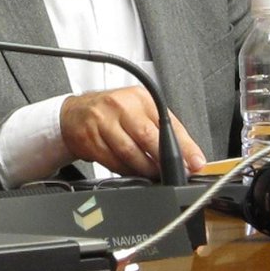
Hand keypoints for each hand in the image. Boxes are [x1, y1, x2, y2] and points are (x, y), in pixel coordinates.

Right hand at [59, 85, 205, 177]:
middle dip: (163, 160)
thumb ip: (168, 131)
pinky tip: (131, 170)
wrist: (75, 114)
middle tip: (172, 173)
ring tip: (152, 173)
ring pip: (130, 153)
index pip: (167, 123)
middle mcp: (120, 106)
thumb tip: (193, 158)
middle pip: (147, 137)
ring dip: (145, 169)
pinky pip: (114, 162)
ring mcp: (102, 121)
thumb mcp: (141, 111)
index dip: (184, 147)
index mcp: (139, 97)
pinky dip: (126, 171)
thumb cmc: (113, 112)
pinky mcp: (90, 139)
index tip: (195, 163)